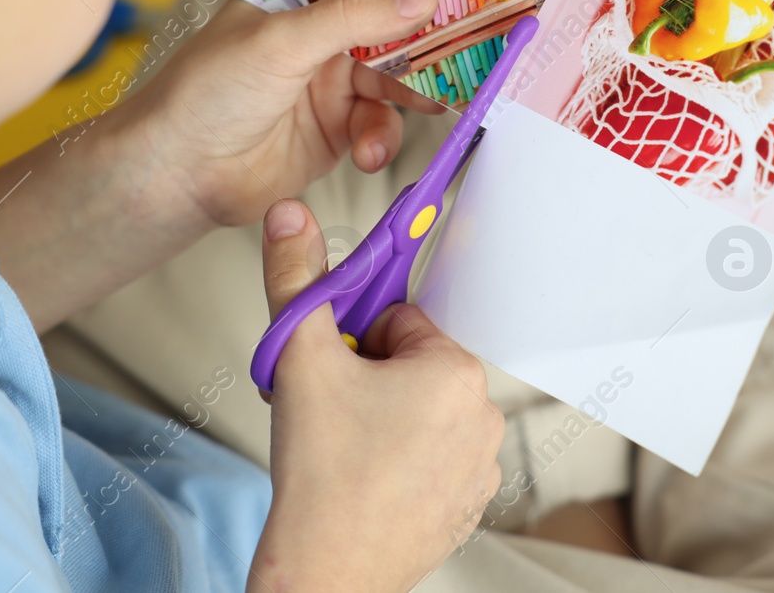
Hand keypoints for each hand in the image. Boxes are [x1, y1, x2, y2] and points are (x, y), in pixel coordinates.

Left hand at [117, 0, 443, 231]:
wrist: (180, 176)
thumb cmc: (206, 92)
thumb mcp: (282, 41)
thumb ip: (353, 17)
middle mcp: (320, 30)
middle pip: (392, 20)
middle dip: (429, 32)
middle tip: (472, 36)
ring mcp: (332, 79)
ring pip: (397, 77)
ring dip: (410, 94)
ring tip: (423, 107)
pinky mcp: (339, 127)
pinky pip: (382, 125)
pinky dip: (382, 137)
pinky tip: (366, 151)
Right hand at [249, 200, 503, 592]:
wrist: (325, 575)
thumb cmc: (322, 478)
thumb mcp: (301, 360)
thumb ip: (297, 278)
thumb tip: (290, 217)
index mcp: (455, 370)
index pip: (399, 321)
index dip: (355, 344)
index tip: (335, 371)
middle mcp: (483, 414)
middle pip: (412, 365)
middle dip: (370, 380)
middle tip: (335, 415)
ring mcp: (480, 464)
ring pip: (420, 411)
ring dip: (384, 419)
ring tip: (349, 452)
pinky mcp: (469, 502)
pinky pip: (432, 457)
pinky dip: (400, 462)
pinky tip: (367, 481)